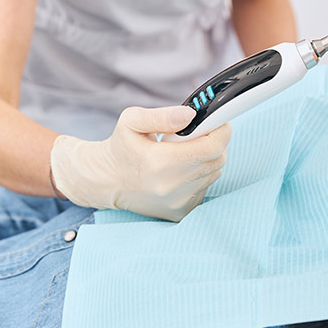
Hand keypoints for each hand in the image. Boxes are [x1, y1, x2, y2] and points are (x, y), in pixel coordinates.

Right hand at [50, 106, 230, 221]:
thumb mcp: (132, 121)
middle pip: (217, 160)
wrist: (106, 182)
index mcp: (161, 162)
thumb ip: (163, 115)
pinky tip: (181, 170)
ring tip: (185, 152)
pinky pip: (205, 188)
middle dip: (215, 143)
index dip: (221, 131)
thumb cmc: (121, 148)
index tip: (217, 121)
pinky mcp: (180, 212)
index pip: (211, 147)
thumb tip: (191, 115)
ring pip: (214, 174)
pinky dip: (200, 176)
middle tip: (200, 133)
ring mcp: (177, 202)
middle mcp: (171, 187)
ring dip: (207, 160)